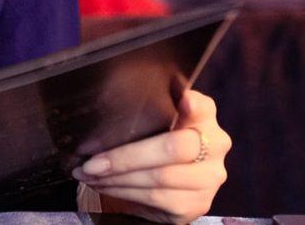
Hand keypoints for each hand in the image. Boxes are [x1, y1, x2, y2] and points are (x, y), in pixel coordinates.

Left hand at [72, 89, 229, 223]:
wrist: (163, 185)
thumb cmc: (151, 144)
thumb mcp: (149, 123)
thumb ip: (143, 111)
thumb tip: (105, 100)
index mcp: (204, 116)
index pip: (202, 106)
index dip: (194, 104)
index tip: (184, 101)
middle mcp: (215, 145)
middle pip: (174, 147)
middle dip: (126, 157)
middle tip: (92, 163)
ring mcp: (209, 177)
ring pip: (160, 177)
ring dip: (118, 179)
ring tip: (90, 175)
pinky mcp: (198, 203)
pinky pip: (156, 198)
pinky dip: (124, 193)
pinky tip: (105, 186)